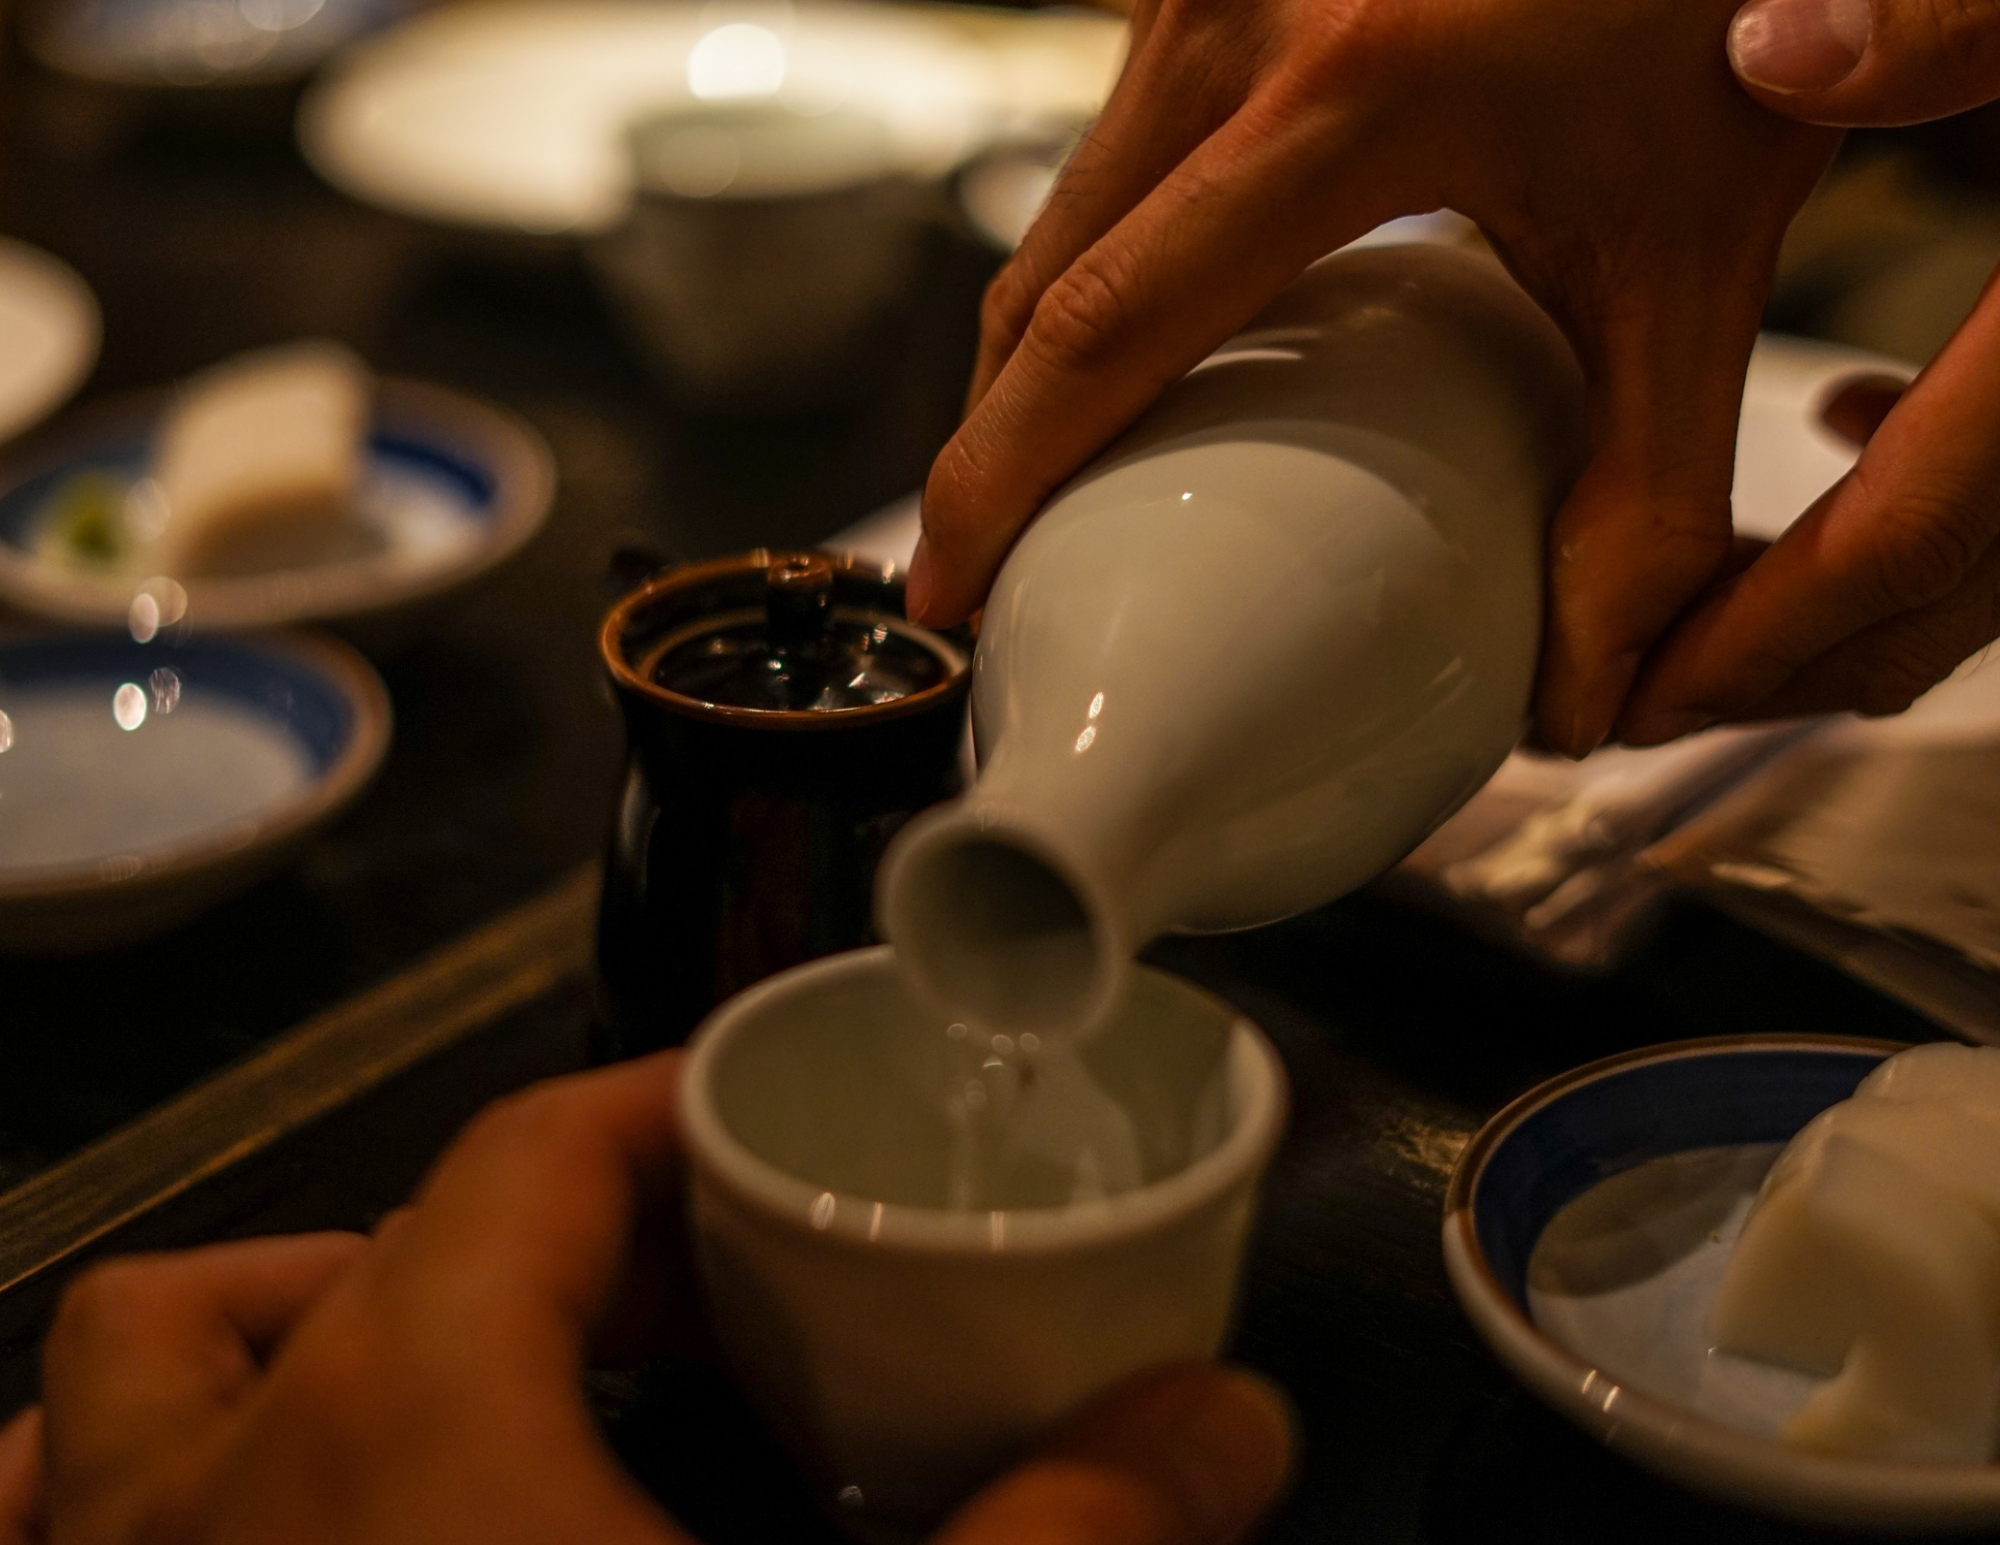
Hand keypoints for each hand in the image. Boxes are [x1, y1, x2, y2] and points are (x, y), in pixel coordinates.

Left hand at [0, 1054, 1291, 1544]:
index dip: (662, 1112)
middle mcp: (219, 1483)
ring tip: (427, 1375)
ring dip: (273, 1338)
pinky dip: (119, 1496)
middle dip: (527, 1239)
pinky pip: (45, 1525)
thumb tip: (1238, 1420)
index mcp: (409, 1415)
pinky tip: (245, 1528)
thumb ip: (1070, 1538)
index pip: (532, 1158)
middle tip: (671, 1300)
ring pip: (133, 1375)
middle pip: (356, 1254)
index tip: (760, 1132)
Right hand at [907, 0, 1839, 755]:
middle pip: (1036, 275)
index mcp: (1343, 91)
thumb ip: (1651, 489)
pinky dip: (1095, 266)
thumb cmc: (1705, 4)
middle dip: (990, 438)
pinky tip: (1132, 350)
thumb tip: (1583, 688)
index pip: (1103, 326)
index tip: (945, 584)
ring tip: (1050, 478)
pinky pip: (1110, 150)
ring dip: (1037, 354)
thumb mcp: (1694, 257)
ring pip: (1060, 207)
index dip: (999, 478)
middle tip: (981, 567)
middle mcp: (1236, 12)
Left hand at [1609, 0, 1999, 738]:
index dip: (1764, 638)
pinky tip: (1856, 419)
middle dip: (1791, 664)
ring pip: (1998, 569)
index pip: (1906, 541)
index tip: (1651, 689)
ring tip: (1723, 600)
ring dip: (1853, 595)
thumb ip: (1953, 17)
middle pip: (1948, 599)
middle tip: (1657, 694)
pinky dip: (1929, 489)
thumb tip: (1776, 47)